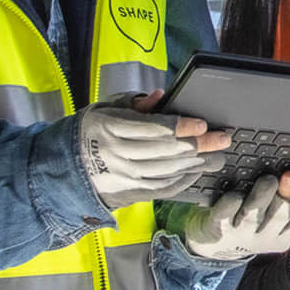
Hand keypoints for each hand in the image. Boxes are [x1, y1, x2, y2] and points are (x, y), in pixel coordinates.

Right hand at [78, 91, 230, 208]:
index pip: (154, 128)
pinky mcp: (131, 193)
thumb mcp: (106, 108)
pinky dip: (183, 179)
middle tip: (222, 138)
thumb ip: (135, 102)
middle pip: (167, 150)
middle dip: (199, 144)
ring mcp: (125, 177)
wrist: (68, 169)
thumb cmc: (92, 133)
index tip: (202, 124)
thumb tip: (160, 96)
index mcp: (112, 128)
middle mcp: (118, 155)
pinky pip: (163, 188)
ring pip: (168, 170)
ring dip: (197, 163)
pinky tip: (198, 170)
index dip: (182, 127)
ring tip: (217, 155)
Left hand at [182, 171, 289, 260]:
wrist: (216, 243)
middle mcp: (265, 236)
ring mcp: (241, 234)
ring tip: (269, 180)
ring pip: (254, 215)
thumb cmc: (252, 224)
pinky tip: (237, 194)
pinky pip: (225, 215)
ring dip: (262, 197)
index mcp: (283, 234)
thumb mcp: (277, 224)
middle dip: (287, 194)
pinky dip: (231, 204)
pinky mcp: (219, 228)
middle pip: (280, 216)